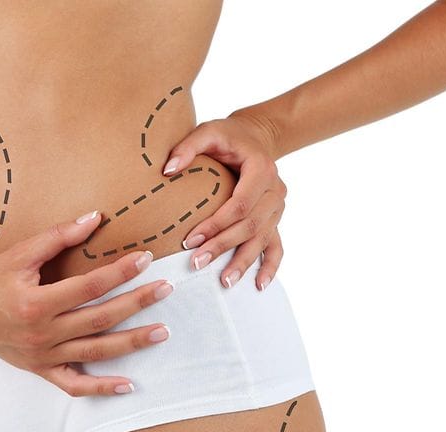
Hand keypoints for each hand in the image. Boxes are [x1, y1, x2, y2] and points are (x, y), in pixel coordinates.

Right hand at [0, 210, 174, 397]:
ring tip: (162, 332)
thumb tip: (95, 218)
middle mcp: (42, 333)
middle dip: (137, 303)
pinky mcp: (40, 370)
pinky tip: (128, 385)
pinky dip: (101, 388)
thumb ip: (57, 237)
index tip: (146, 258)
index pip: (90, 286)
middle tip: (167, 289)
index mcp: (36, 303)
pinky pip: (73, 385)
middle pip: (100, 319)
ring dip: (132, 343)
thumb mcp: (18, 253)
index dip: (121, 272)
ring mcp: (42, 356)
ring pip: (95, 352)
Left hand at [161, 111, 286, 290]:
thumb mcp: (208, 131)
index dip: (216, 224)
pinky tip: (258, 285)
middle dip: (223, 246)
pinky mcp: (276, 219)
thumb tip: (166, 170)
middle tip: (197, 263)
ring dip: (244, 262)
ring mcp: (278, 207)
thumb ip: (187, 147)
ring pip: (263, 239)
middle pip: (250, 226)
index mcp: (261, 169)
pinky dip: (270, 266)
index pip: (239, 204)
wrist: (257, 137)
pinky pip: (277, 246)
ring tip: (224, 281)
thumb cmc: (229, 136)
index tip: (190, 239)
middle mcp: (276, 190)